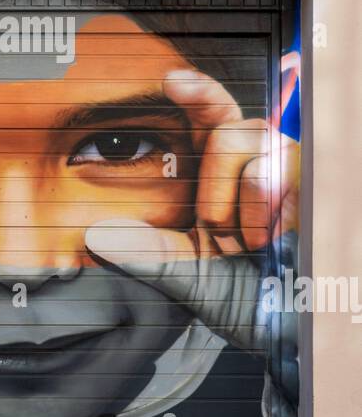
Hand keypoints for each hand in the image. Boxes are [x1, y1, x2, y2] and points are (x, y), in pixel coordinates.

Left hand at [86, 68, 298, 360]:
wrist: (296, 335)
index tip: (171, 82)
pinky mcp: (317, 185)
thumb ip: (149, 256)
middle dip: (214, 188)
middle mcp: (259, 162)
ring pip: (255, 153)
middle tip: (220, 234)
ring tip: (254, 245)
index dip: (196, 92)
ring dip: (243, 210)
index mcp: (224, 173)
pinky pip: (280, 178)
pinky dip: (269, 217)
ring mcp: (293, 172)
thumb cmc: (248, 299)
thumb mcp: (191, 279)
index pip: (211, 116)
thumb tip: (98, 235)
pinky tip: (278, 243)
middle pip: (229, 129)